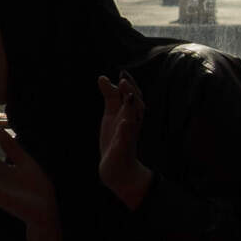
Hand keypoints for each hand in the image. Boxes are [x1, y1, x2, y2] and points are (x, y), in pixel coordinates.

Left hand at [95, 72, 149, 208]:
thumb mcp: (111, 114)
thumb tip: (102, 77)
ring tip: (128, 95)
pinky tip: (124, 122)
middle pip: (138, 105)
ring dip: (132, 107)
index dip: (130, 84)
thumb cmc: (116, 138)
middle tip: (123, 80)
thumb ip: (110, 96)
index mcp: (129, 113)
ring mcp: (129, 136)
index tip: (122, 73)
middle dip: (132, 92)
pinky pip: (128, 139)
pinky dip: (127, 130)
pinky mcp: (124, 148)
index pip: (134, 96)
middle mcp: (132, 123)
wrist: (117, 167)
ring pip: (135, 119)